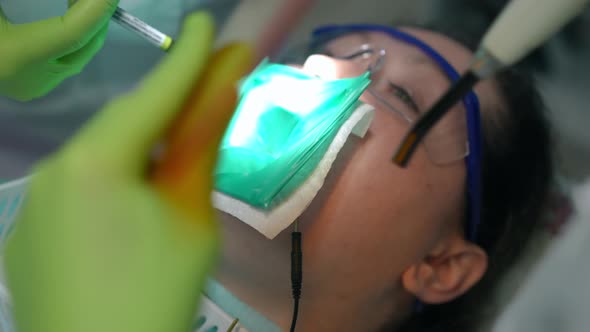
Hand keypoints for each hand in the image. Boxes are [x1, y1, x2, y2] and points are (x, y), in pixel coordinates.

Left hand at [4, 12, 252, 331]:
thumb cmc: (159, 293)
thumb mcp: (192, 217)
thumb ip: (200, 148)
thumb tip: (220, 89)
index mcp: (95, 163)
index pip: (152, 99)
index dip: (187, 61)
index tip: (209, 27)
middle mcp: (54, 172)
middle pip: (122, 126)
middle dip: (165, 107)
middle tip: (206, 88)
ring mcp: (35, 207)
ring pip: (99, 160)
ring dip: (140, 148)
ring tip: (176, 153)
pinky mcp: (29, 238)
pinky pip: (78, 193)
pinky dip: (112, 185)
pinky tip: (132, 207)